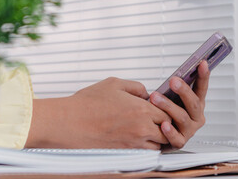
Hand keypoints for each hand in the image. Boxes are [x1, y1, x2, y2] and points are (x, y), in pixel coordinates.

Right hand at [25, 77, 169, 149]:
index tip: (159, 108)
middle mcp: (141, 128)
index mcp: (141, 109)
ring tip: (148, 130)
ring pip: (159, 144)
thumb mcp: (114, 83)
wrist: (69, 123)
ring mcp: (134, 143)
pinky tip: (138, 139)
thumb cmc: (87, 103)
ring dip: (157, 138)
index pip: (167, 113)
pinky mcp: (126, 153)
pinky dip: (147, 148)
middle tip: (156, 119)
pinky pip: (146, 154)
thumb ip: (136, 87)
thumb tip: (146, 93)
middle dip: (164, 125)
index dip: (165, 110)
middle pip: (167, 130)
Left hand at [149, 61, 209, 148]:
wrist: (163, 137)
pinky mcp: (180, 142)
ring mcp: (189, 130)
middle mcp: (196, 117)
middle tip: (173, 80)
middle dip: (183, 90)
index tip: (202, 63)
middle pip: (193, 103)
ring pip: (182, 117)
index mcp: (197, 104)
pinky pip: (176, 138)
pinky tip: (163, 125)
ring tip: (155, 97)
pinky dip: (170, 131)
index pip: (202, 88)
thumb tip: (174, 74)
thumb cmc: (168, 113)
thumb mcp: (174, 99)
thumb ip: (175, 89)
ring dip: (168, 106)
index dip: (203, 76)